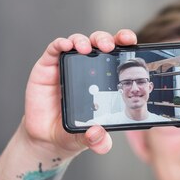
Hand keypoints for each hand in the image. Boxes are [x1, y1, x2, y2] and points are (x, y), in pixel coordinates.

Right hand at [23, 30, 136, 156]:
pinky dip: (61, 44)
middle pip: (99, 44)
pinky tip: (66, 46)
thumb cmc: (73, 132)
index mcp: (104, 80)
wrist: (47, 137)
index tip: (131, 42)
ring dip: (85, 40)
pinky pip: (55, 49)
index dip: (124, 46)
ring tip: (87, 48)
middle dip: (106, 39)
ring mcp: (67, 66)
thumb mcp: (90, 139)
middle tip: (109, 46)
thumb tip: (98, 135)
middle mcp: (87, 69)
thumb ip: (98, 140)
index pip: (117, 57)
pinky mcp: (48, 67)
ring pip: (78, 42)